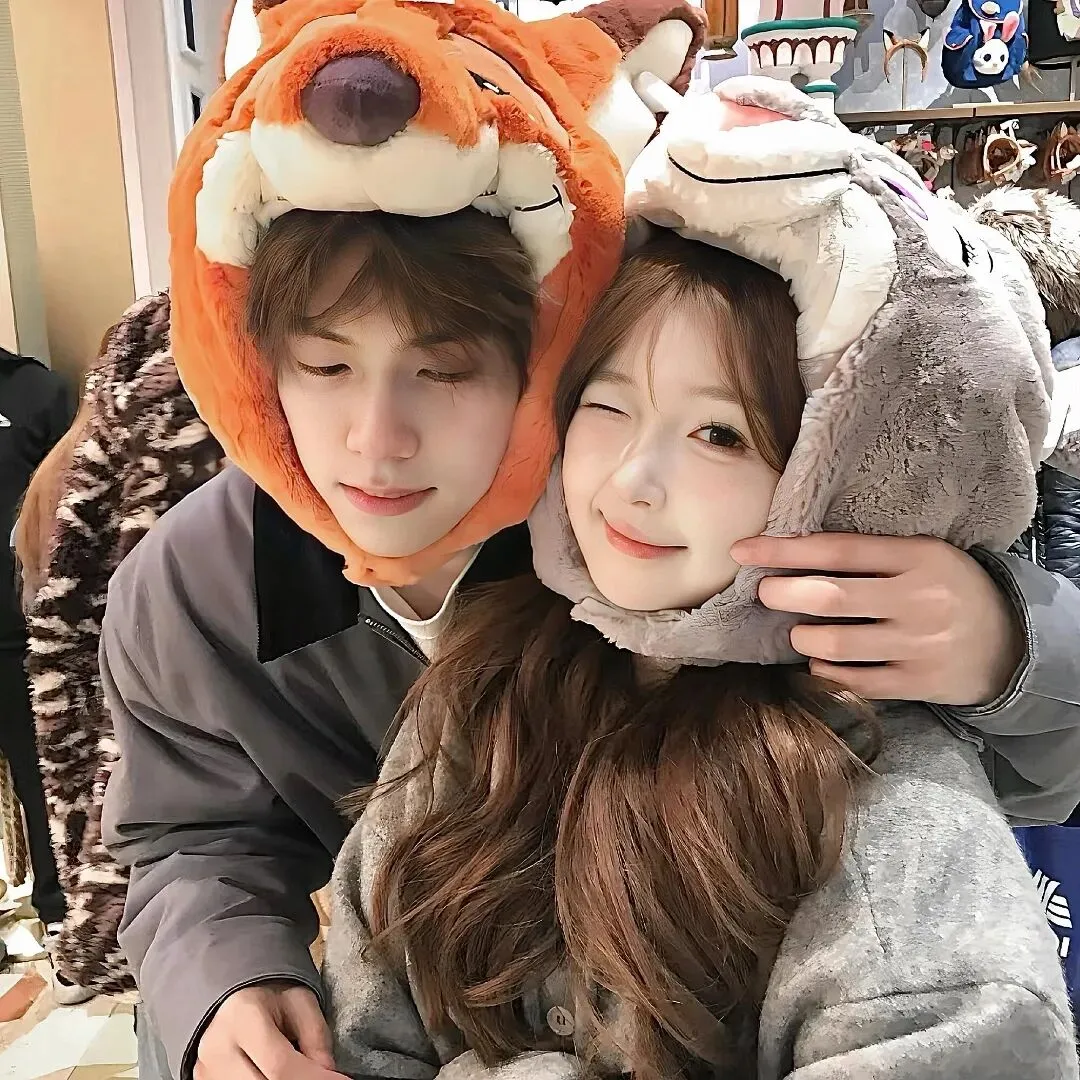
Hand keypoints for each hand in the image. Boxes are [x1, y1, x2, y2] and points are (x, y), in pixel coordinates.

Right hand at [194, 981, 347, 1079]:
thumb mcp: (299, 1000)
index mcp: (242, 1018)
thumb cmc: (268, 992)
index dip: (313, 1078)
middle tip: (319, 1076)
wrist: (230, 991)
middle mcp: (216, 1049)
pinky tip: (274, 1073)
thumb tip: (328, 1073)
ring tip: (298, 1070)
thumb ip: (316, 1036)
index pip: (279, 1066)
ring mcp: (206, 1071)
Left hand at [731, 533, 1024, 706]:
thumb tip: (790, 555)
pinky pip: (852, 681)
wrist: (1014, 643)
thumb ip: (868, 555)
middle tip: (767, 593)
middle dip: (782, 594)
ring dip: (802, 637)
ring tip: (800, 631)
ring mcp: (918, 647)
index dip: (782, 550)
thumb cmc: (949, 589)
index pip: (836, 550)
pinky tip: (821, 660)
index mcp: (917, 558)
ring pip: (834, 644)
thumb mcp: (922, 556)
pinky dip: (824, 670)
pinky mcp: (917, 685)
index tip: (742, 550)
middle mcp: (918, 601)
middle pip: (828, 597)